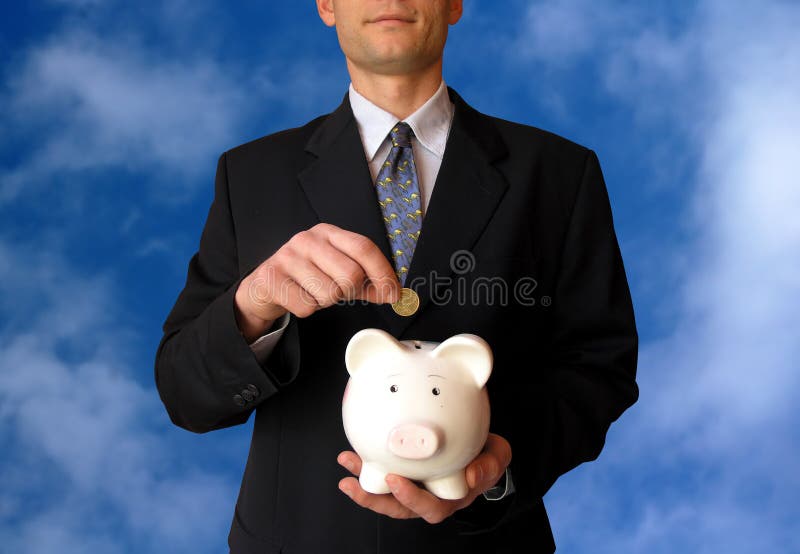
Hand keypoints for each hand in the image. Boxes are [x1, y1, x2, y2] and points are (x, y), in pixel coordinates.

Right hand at [234, 223, 399, 340]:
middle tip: (335, 291)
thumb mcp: (339, 274)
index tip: (393, 292)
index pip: (364, 248)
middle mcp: (308, 239)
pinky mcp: (272, 277)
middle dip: (348, 292)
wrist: (264, 285)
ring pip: (330, 294)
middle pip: (351, 275)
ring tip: (313, 292)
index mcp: (329, 233)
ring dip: (325, 302)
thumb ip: (368, 283)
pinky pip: (307, 306)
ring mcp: (288, 256)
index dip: (383, 272)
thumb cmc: (307, 277)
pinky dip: (307, 309)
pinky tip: (298, 297)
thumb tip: (396, 293)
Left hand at [337, 433, 511, 523]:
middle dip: (372, 499)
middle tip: (352, 484)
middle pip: (398, 508)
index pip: (430, 507)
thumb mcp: (497, 457)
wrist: (481, 451)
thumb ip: (489, 466)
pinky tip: (350, 458)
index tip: (395, 482)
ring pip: (385, 496)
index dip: (412, 499)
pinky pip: (381, 478)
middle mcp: (429, 497)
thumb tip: (472, 477)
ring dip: (362, 486)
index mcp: (451, 497)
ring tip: (345, 468)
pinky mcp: (404, 474)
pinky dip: (365, 470)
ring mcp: (415, 488)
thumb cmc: (486, 457)